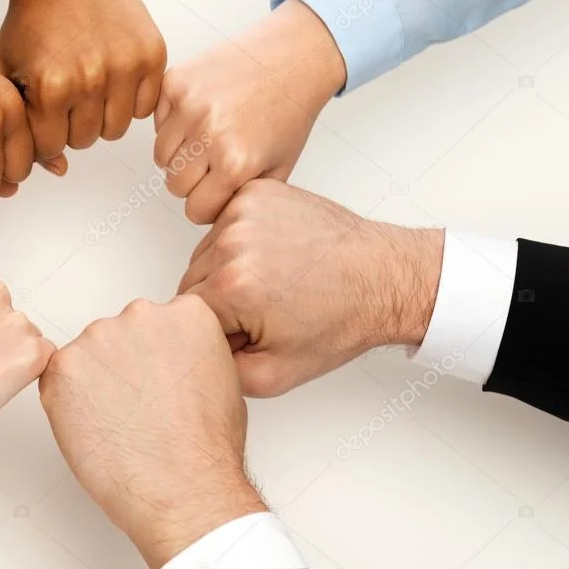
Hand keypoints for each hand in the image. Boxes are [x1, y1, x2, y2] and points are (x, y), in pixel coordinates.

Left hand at [0, 0, 166, 165]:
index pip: (52, 147)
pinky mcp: (151, 53)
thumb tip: (57, 171)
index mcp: (51, 87)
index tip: (43, 112)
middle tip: (66, 94)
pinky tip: (112, 75)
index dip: (45, 133)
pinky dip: (131, 98)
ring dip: (102, 115)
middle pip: (86, 140)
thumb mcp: (7, 73)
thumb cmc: (30, 23)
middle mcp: (91, 78)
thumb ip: (20, 128)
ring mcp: (125, 66)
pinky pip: (146, 107)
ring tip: (88, 87)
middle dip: (72, 124)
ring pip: (117, 129)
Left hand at [39, 296, 265, 568]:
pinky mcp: (64, 366)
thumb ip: (188, 350)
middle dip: (122, 366)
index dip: (154, 357)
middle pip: (119, 333)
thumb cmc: (204, 446)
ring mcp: (99, 338)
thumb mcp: (219, 376)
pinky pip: (58, 379)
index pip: (157, 321)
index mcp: (184, 312)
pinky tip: (95, 426)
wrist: (182, 488)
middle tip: (136, 407)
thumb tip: (168, 357)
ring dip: (94, 383)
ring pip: (87, 356)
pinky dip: (68, 402)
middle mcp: (140, 314)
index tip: (156, 380)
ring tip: (119, 422)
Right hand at [154, 0, 346, 223]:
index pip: (195, 211)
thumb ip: (240, 198)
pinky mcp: (176, 82)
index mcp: (235, 163)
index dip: (208, 205)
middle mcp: (208, 134)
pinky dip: (173, 123)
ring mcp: (188, 105)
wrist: (292, 57)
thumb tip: (207, 214)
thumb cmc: (288, 112)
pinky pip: (157, 122)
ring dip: (179, 155)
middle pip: (174, 186)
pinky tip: (201, 114)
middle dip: (193, 182)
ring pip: (160, 156)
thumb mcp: (277, 169)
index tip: (218, 193)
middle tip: (213, 165)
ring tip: (207, 139)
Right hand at [179, 179, 442, 396]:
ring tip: (272, 279)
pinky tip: (276, 254)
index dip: (217, 330)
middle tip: (264, 307)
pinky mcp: (257, 192)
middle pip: (192, 280)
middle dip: (220, 299)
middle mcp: (232, 242)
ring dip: (228, 268)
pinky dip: (243, 240)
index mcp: (231, 286)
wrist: (382, 277)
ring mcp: (244, 211)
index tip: (248, 331)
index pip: (186, 315)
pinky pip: (226, 223)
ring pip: (206, 251)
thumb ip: (221, 371)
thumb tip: (194, 355)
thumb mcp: (274, 376)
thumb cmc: (340, 319)